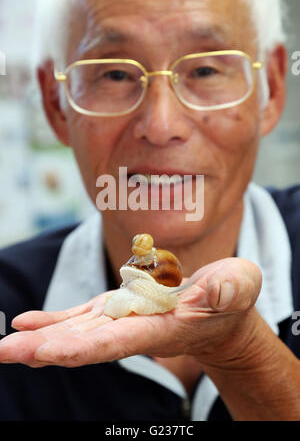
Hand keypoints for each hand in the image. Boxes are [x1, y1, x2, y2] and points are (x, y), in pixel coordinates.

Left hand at [0, 258, 261, 368]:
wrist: (220, 311)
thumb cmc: (233, 297)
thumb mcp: (240, 285)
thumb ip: (230, 289)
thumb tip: (218, 291)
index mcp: (164, 327)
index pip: (119, 341)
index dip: (83, 347)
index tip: (45, 353)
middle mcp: (136, 329)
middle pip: (87, 343)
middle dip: (45, 349)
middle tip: (4, 352)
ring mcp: (123, 319)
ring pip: (77, 331)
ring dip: (40, 338)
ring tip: (5, 344)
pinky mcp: (117, 308)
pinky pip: (81, 317)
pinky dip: (53, 320)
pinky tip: (26, 322)